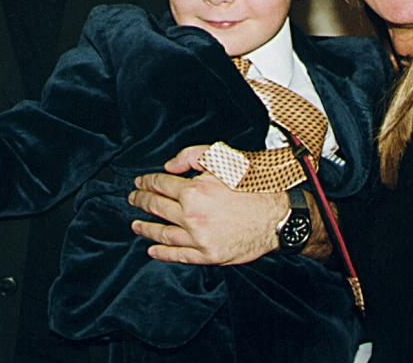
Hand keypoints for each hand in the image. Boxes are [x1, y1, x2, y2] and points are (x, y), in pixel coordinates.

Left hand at [128, 165, 286, 265]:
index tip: (140, 182)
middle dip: (142, 201)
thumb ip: (192, 156)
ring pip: (164, 233)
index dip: (147, 182)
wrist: (279, 216)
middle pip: (157, 208)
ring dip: (147, 228)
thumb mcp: (225, 159)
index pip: (161, 185)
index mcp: (194, 190)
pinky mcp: (209, 255)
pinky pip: (179, 255)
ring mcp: (199, 238)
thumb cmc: (255, 186)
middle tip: (133, 199)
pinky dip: (163, 253)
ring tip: (136, 224)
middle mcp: (192, 216)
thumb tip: (169, 167)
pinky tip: (153, 250)